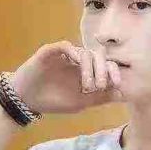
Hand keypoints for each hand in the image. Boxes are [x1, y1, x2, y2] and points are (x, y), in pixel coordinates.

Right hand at [10, 40, 124, 115]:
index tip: (117, 84)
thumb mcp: (81, 103)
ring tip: (87, 86)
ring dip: (90, 69)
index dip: (114, 72)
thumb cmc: (53, 101)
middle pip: (99, 56)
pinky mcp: (51, 51)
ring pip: (85, 52)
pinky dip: (74, 54)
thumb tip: (122, 94)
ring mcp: (66, 55)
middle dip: (104, 70)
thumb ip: (100, 98)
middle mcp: (79, 61)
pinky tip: (77, 65)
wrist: (28, 100)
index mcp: (87, 72)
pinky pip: (66, 46)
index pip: (105, 65)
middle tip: (101, 86)